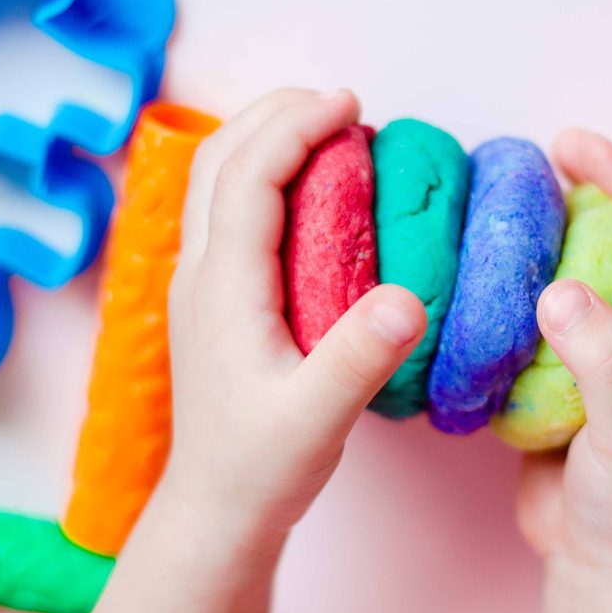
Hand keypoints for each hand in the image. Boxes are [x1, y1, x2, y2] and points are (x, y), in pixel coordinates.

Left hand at [165, 87, 426, 532]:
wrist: (218, 508)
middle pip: (221, 158)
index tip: (350, 104)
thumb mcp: (318, 418)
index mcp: (223, 286)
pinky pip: (230, 211)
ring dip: (267, 138)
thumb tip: (411, 297)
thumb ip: (360, 357)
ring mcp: (201, 284)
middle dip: (277, 114)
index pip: (249, 175)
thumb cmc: (264, 465)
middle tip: (342, 104)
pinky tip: (311, 192)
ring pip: (218, 181)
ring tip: (328, 131)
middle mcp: (200, 273)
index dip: (296, 126)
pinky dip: (268, 175)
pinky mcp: (215, 298)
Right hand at [517, 128, 611, 574]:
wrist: (610, 568)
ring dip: (555, 237)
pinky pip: (552, 319)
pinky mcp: (576, 381)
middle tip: (543, 157)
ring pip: (590, 276)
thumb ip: (606, 360)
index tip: (575, 145)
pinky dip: (523, 290)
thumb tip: (557, 289)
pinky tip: (490, 279)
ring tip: (513, 206)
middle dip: (596, 192)